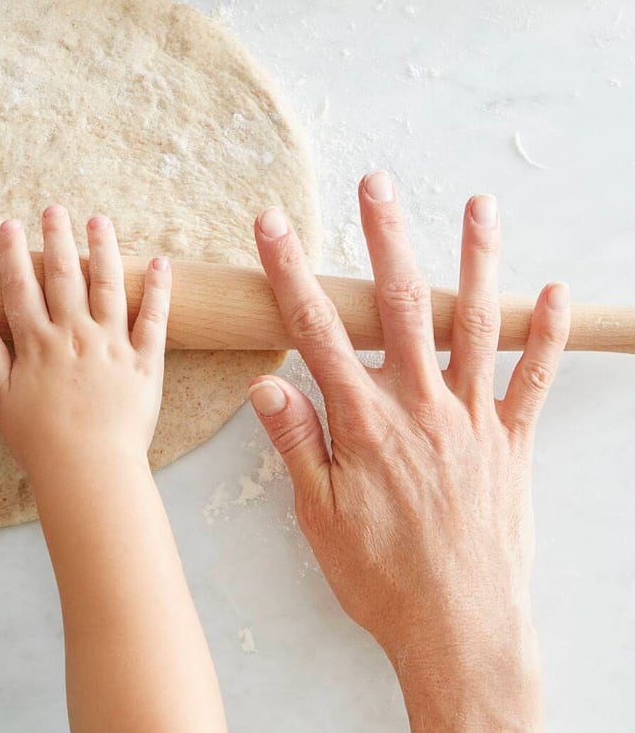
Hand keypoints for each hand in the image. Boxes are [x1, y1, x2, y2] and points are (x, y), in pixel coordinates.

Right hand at [0, 211, 224, 732]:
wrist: (89, 470)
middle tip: (54, 209)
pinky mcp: (145, 362)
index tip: (8, 225)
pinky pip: (153, 319)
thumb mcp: (4, 399)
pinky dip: (158, 290)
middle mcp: (74, 335)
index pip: (21, 288)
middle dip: (57, 238)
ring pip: (108, 286)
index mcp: (37, 344)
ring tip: (99, 221)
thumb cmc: (42, 442)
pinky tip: (159, 263)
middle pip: (64, 276)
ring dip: (103, 250)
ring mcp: (111, 345)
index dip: (13, 254)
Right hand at [246, 172, 568, 731]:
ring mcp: (473, 422)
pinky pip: (532, 381)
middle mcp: (421, 408)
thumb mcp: (319, 514)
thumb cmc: (382, 578)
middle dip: (384, 238)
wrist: (462, 631)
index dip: (291, 273)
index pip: (316, 332)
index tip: (273, 225)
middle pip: (399, 306)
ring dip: (475, 261)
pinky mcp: (512, 444)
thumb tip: (266, 383)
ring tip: (477, 206)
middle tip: (375, 184)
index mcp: (365, 424)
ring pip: (472, 326)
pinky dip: (543, 336)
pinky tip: (548, 292)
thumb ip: (297, 442)